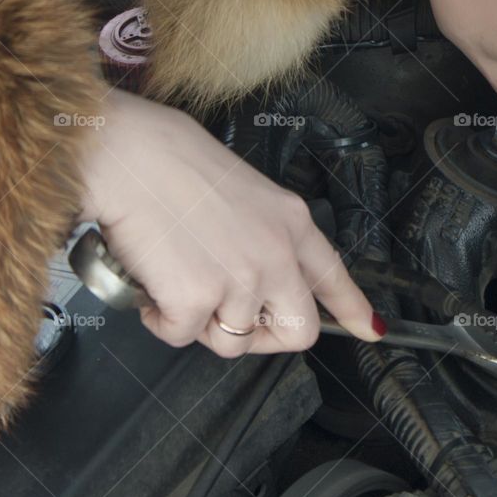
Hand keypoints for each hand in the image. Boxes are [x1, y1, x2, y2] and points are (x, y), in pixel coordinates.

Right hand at [79, 89, 382, 356]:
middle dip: (265, 338)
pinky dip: (161, 321)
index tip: (369, 329)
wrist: (127, 154)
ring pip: (232, 342)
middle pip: (298, 331)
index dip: (352, 308)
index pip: (333, 275)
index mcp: (291, 222)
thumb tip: (251, 274)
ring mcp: (241, 280)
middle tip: (231, 321)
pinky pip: (182, 337)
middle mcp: (276, 255)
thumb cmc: (170, 160)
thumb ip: (262, 233)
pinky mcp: (196, 300)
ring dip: (202, 325)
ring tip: (178, 286)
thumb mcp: (245, 190)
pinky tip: (152, 289)